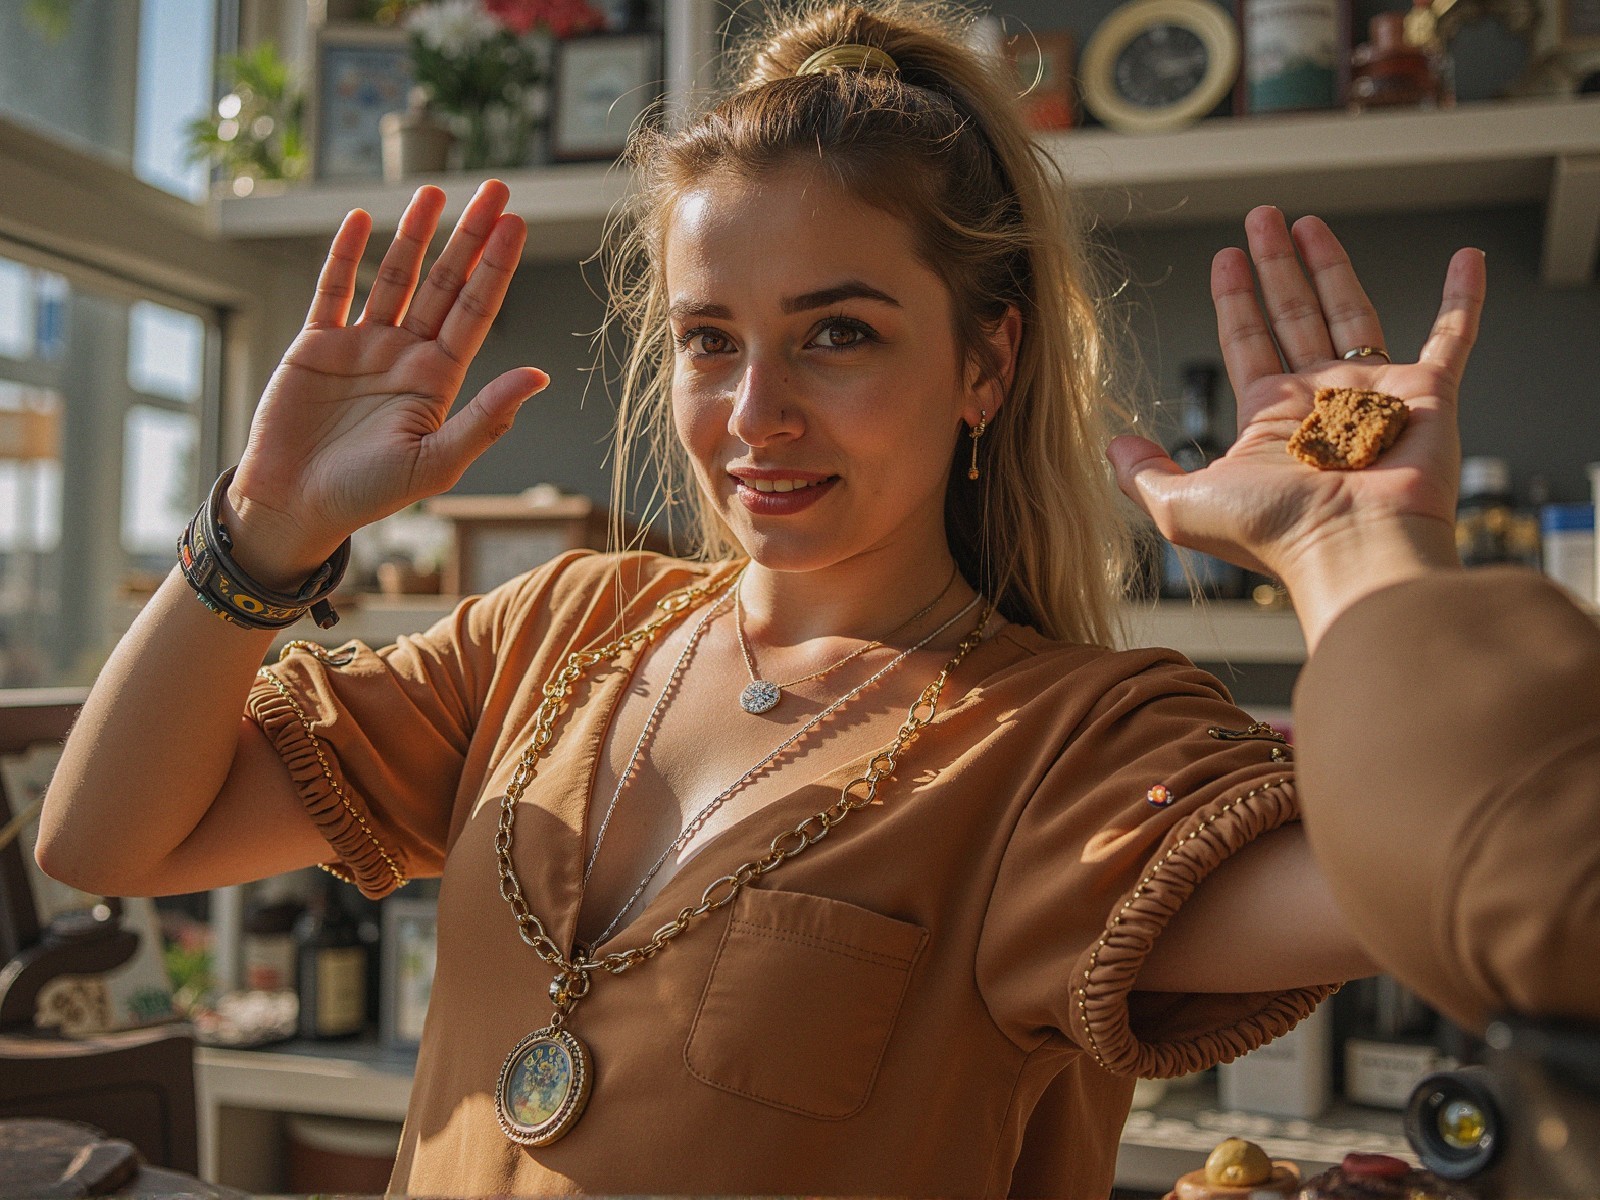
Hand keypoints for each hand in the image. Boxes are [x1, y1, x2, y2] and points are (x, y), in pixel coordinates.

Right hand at [227, 181, 546, 585]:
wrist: (294, 507)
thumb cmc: (367, 496)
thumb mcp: (435, 462)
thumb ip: (486, 419)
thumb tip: (540, 375)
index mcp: (439, 381)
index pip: (475, 312)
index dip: (496, 268)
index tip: (518, 225)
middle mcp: (406, 355)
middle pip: (444, 283)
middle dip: (470, 237)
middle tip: (497, 190)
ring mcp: (361, 347)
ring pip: (394, 277)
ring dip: (414, 234)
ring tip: (434, 191)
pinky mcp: (316, 346)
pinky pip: (333, 291)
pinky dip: (345, 256)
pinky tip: (360, 220)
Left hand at [1108, 206, 1486, 648]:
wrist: (1351, 549)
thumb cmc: (1274, 533)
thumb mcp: (1182, 504)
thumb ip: (1144, 473)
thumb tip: (1113, 445)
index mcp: (1270, 419)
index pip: (1248, 343)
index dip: (1235, 301)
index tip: (1224, 257)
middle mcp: (1321, 402)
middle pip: (1294, 316)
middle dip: (1276, 267)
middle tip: (1262, 218)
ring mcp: (1376, 395)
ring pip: (1352, 312)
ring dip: (1331, 266)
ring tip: (1308, 222)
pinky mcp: (1429, 396)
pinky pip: (1452, 337)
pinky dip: (1462, 299)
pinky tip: (1464, 259)